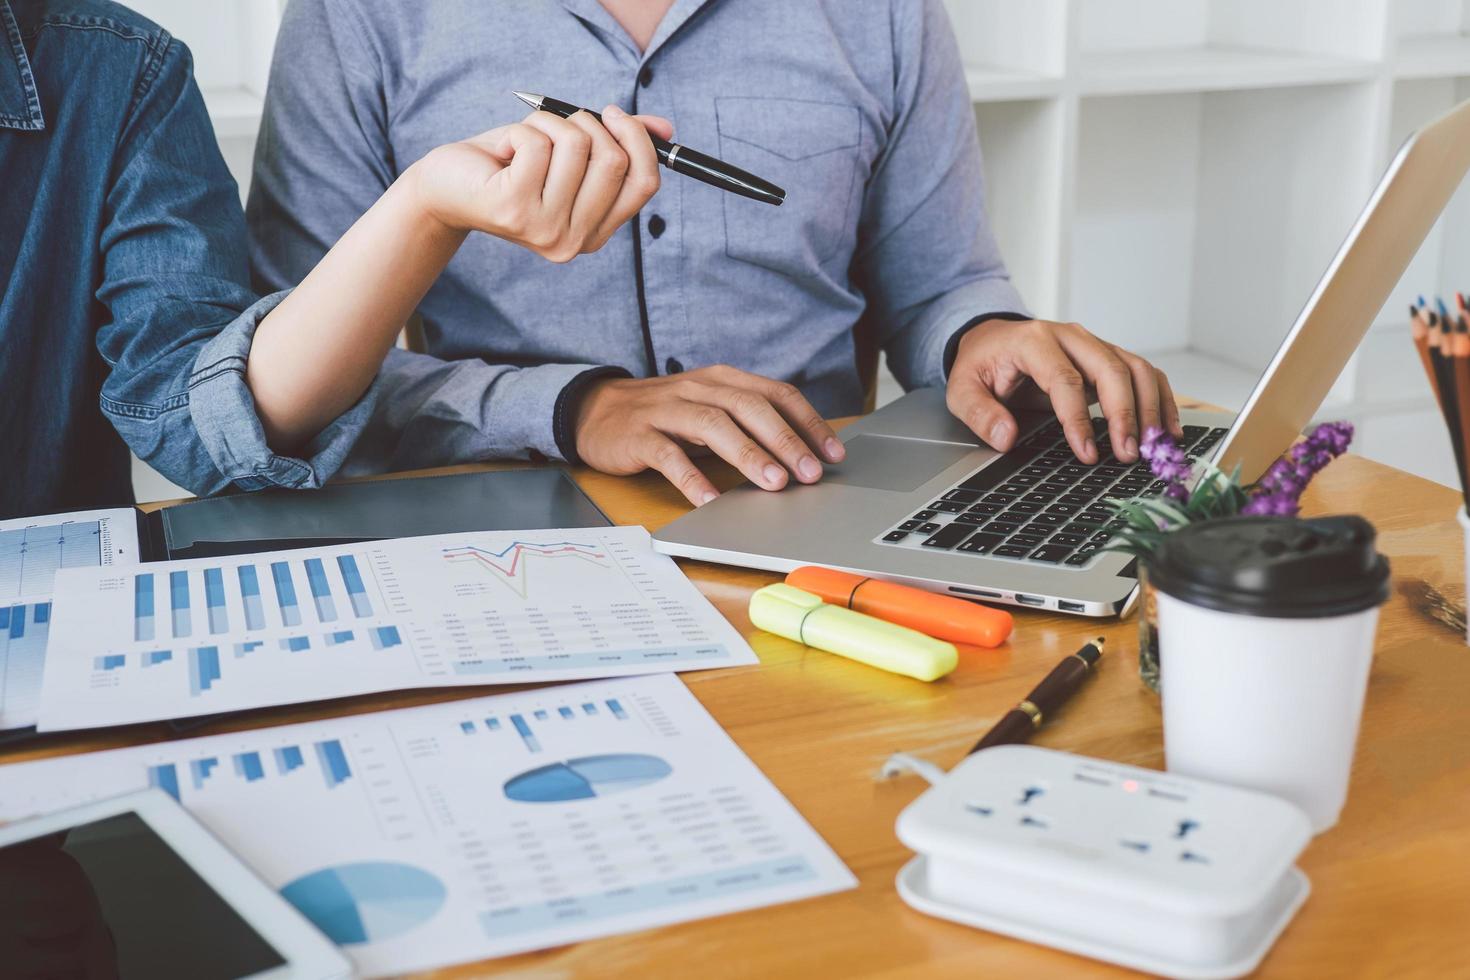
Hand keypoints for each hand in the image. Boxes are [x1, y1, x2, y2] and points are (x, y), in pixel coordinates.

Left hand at [411, 105, 671, 261]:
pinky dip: (521, 131)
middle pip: (614, 161)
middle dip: (588, 123)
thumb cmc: (509, 167)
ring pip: (577, 146)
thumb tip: (664, 129)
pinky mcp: (515, 211)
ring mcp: (546, 231)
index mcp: (595, 233)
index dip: (637, 140)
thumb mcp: (566, 153)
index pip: (644, 184)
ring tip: (524, 141)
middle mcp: (574, 241)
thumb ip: (615, 143)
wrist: (446, 188)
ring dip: (548, 123)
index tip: (612, 114)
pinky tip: (504, 153)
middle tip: (558, 122)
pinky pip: (538, 143)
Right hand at [574, 367, 846, 505]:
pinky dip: (692, 478)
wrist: (595, 411)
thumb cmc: (665, 416)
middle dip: (785, 440)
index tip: (833, 453)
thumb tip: (801, 455)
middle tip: (810, 472)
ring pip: (714, 426)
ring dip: (748, 455)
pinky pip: (668, 456)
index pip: (775, 394)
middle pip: (750, 407)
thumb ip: (748, 424)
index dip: (808, 422)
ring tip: (774, 483)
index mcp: (722, 380)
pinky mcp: (639, 435)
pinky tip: (711, 500)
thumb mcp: (710, 410)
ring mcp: (667, 410)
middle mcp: (698, 388)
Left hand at [946, 318, 1180, 463]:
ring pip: (1135, 368)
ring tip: (1154, 445)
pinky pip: (1143, 372)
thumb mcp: (962, 388)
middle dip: (1125, 415)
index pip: (1065, 380)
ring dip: (1150, 407)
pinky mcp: (1107, 356)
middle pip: (1111, 370)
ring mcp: (1093, 344)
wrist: (992, 339)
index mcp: (1034, 341)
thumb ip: (980, 413)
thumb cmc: (981, 364)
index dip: (1078, 419)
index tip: (1086, 452)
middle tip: (1129, 453)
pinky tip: (1167, 429)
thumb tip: (1006, 437)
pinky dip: (1160, 398)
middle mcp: (1071, 337)